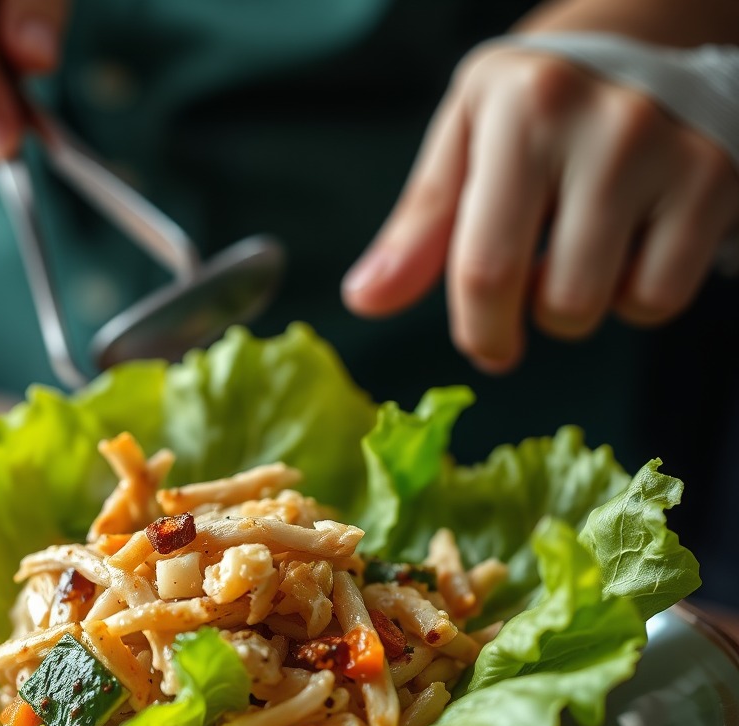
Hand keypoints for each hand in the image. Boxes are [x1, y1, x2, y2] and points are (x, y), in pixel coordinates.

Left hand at [341, 44, 738, 372]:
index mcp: (522, 109)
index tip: (484, 345)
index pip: (486, 267)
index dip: (480, 330)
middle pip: (555, 302)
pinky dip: (637, 296)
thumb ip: (417, 228)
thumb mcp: (466, 145)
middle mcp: (603, 124)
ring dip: (579, 306)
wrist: (652, 40)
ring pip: (607, 305)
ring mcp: (669, 152)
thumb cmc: (538, 108)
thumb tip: (364, 301)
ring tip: (577, 253)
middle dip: (529, 320)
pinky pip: (661, 297)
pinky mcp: (718, 180)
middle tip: (531, 287)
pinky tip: (629, 248)